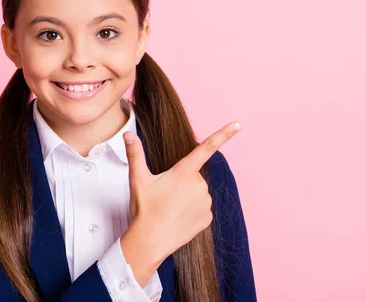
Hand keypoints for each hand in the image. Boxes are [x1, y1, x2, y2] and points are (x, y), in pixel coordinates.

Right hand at [119, 121, 241, 285]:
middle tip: (164, 195)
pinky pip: (201, 209)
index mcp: (184, 171)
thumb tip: (127, 134)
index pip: (207, 147)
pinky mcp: (208, 218)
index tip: (238, 124)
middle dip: (182, 182)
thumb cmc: (144, 209)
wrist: (149, 241)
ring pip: (198, 193)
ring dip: (187, 197)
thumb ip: (135, 154)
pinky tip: (178, 218)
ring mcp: (205, 202)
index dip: (223, 134)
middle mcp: (199, 184)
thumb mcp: (138, 179)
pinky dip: (191, 212)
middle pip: (193, 176)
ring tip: (169, 208)